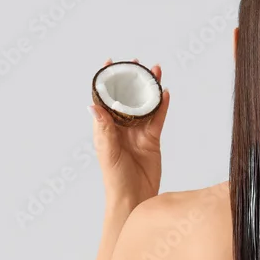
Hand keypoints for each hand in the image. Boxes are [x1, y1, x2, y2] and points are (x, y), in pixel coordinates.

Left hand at [89, 58, 170, 206]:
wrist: (134, 198)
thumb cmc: (115, 178)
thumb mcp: (107, 151)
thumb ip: (104, 128)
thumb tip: (93, 105)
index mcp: (106, 127)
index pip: (104, 98)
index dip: (106, 81)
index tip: (109, 62)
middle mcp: (121, 127)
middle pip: (127, 97)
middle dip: (132, 79)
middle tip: (137, 62)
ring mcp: (138, 132)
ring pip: (144, 104)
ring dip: (149, 88)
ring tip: (156, 71)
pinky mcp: (152, 139)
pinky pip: (158, 118)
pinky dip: (162, 105)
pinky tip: (166, 93)